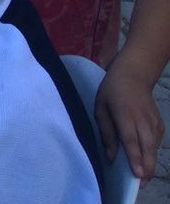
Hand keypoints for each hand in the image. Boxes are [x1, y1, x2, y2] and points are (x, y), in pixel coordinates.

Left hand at [96, 63, 163, 181]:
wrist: (134, 76)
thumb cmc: (111, 93)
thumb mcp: (101, 109)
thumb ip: (106, 132)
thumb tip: (111, 156)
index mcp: (125, 116)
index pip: (131, 140)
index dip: (135, 158)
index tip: (137, 174)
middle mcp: (143, 121)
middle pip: (147, 148)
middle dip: (146, 167)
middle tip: (141, 184)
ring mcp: (154, 122)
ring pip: (154, 147)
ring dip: (150, 162)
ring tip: (142, 177)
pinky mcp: (160, 124)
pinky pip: (157, 142)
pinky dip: (152, 152)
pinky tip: (145, 159)